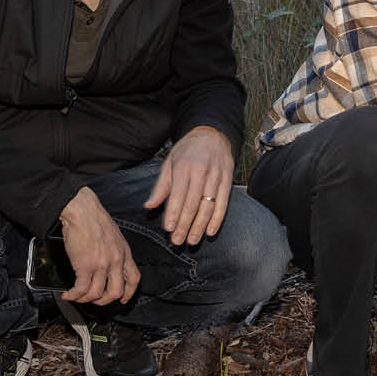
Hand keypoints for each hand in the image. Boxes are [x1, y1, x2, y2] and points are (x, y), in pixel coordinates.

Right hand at [59, 186, 139, 304]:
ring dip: (85, 299)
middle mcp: (116, 260)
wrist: (81, 210)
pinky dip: (74, 295)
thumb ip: (114, 251)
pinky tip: (68, 294)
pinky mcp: (85, 265)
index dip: (128, 293)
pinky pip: (81, 289)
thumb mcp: (113, 235)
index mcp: (124, 252)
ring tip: (76, 297)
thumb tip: (107, 265)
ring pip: (97, 294)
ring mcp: (101, 264)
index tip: (122, 299)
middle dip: (104, 301)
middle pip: (116, 292)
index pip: (134, 279)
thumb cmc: (94, 218)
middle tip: (94, 300)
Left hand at [145, 126, 233, 245]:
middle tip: (177, 241)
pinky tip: (210, 232)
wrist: (212, 134)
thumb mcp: (170, 163)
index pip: (178, 194)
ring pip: (208, 206)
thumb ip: (161, 186)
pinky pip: (223, 203)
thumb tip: (149, 206)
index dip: (173, 213)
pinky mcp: (228, 180)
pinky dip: (217, 219)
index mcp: (184, 167)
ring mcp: (216, 176)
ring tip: (191, 240)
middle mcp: (201, 171)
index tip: (168, 229)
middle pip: (193, 203)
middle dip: (184, 224)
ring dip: (200, 226)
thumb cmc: (187, 151)